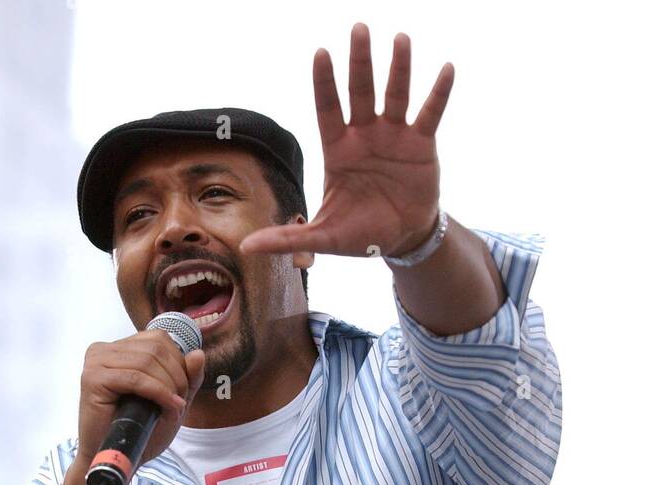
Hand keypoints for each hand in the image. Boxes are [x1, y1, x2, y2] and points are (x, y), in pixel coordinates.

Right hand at [77, 331, 205, 477]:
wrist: (118, 459)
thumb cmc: (140, 432)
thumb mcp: (171, 402)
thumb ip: (187, 378)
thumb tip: (198, 354)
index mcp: (119, 349)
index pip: (159, 339)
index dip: (178, 363)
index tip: (181, 391)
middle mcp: (103, 350)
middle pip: (155, 349)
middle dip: (177, 376)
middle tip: (179, 403)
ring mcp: (96, 362)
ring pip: (147, 361)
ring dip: (169, 386)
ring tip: (173, 408)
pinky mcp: (93, 379)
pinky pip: (136, 378)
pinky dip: (158, 392)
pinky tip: (168, 405)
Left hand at [239, 24, 452, 261]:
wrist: (401, 239)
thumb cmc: (359, 232)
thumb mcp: (322, 237)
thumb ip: (288, 238)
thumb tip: (247, 246)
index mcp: (338, 151)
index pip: (328, 110)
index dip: (325, 84)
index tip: (321, 53)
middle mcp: (364, 136)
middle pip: (360, 92)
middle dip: (359, 62)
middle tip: (358, 28)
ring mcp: (394, 136)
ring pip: (395, 95)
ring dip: (399, 68)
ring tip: (400, 39)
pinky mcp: (421, 145)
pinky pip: (430, 114)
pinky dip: (438, 93)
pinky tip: (447, 69)